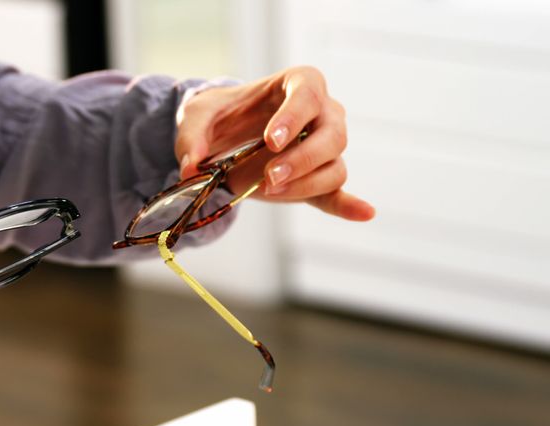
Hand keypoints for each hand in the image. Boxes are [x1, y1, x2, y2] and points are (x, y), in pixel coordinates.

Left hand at [175, 66, 374, 221]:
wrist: (225, 133)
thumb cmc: (218, 114)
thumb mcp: (196, 116)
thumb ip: (192, 138)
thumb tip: (191, 169)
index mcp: (298, 83)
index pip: (309, 94)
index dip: (294, 117)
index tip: (272, 140)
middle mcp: (323, 112)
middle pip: (333, 135)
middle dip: (302, 159)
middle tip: (270, 177)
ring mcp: (324, 146)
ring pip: (334, 166)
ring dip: (306, 183)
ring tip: (270, 190)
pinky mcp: (316, 176)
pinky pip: (337, 192)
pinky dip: (349, 205)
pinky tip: (364, 213)